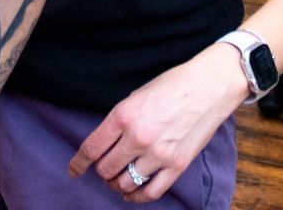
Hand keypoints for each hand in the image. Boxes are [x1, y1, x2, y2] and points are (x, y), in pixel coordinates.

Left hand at [70, 45, 247, 202]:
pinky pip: (151, 192)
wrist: (209, 86)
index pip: (91, 148)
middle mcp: (138, 137)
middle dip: (101, 171)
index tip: (74, 169)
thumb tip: (104, 144)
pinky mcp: (177, 165)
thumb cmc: (172, 85)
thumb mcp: (136, 96)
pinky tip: (132, 193)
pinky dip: (137, 196)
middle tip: (103, 169)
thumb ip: (119, 121)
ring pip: (125, 183)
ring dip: (117, 184)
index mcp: (124, 115)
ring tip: (117, 179)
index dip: (78, 163)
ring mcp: (159, 154)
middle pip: (106, 168)